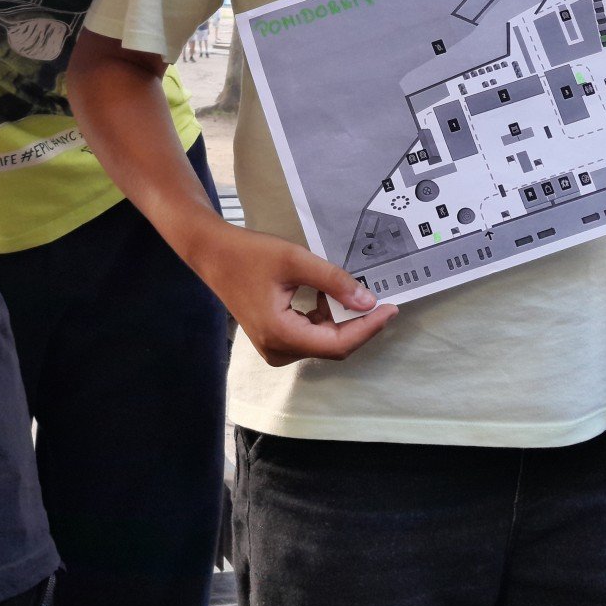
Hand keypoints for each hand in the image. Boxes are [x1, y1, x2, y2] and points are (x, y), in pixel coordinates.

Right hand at [188, 223, 395, 365]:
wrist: (213, 254)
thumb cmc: (250, 254)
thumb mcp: (295, 260)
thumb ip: (333, 281)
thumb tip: (368, 301)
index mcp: (281, 335)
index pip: (338, 343)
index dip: (368, 328)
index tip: (391, 308)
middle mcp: (278, 351)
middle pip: (332, 345)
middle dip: (357, 323)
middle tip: (379, 297)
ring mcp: (275, 348)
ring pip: (323, 341)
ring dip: (341, 318)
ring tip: (350, 290)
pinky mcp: (274, 339)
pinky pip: (310, 335)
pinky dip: (325, 317)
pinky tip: (327, 295)